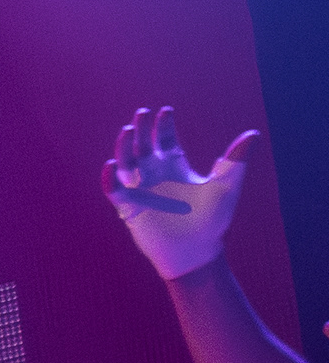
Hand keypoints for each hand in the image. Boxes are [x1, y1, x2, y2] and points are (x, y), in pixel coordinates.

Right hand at [105, 104, 258, 280]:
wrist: (195, 250)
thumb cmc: (213, 220)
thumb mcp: (226, 186)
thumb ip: (235, 160)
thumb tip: (253, 134)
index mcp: (176, 167)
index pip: (166, 139)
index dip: (164, 125)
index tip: (165, 111)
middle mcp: (155, 174)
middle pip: (142, 145)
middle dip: (141, 129)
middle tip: (142, 113)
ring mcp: (140, 189)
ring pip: (125, 162)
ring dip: (124, 147)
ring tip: (128, 131)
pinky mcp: (128, 206)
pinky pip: (113, 189)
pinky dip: (109, 179)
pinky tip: (110, 167)